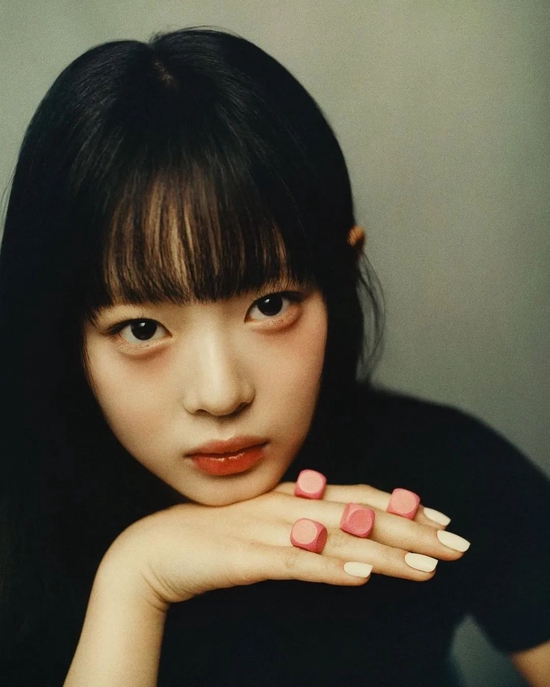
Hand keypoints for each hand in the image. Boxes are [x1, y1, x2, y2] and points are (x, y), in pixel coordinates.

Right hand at [100, 481, 467, 609]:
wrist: (153, 550)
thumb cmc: (209, 538)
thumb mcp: (262, 526)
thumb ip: (297, 524)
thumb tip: (336, 535)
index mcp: (291, 497)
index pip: (356, 496)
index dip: (399, 505)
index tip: (438, 516)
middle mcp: (286, 507)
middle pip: (358, 515)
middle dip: (411, 528)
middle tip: (455, 542)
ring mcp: (267, 530)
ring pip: (335, 540)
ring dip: (384, 552)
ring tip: (426, 564)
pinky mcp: (246, 558)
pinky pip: (295, 564)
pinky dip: (329, 569)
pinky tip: (359, 576)